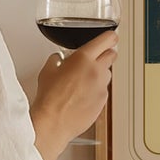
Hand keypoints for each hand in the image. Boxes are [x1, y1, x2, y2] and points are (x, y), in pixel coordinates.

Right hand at [31, 28, 117, 159]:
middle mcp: (97, 71)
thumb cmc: (49, 98)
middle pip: (112, 55)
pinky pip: (103, 91)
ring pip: (107, 74)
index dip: (110, 37)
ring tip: (83, 81)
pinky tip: (82, 96)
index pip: (107, 40)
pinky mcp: (103, 102)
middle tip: (96, 57)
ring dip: (99, 74)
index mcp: (83, 58)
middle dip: (105, 54)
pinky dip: (96, 90)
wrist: (53, 122)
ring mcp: (102, 87)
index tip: (110, 37)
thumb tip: (59, 59)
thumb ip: (57, 60)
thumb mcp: (47, 71)